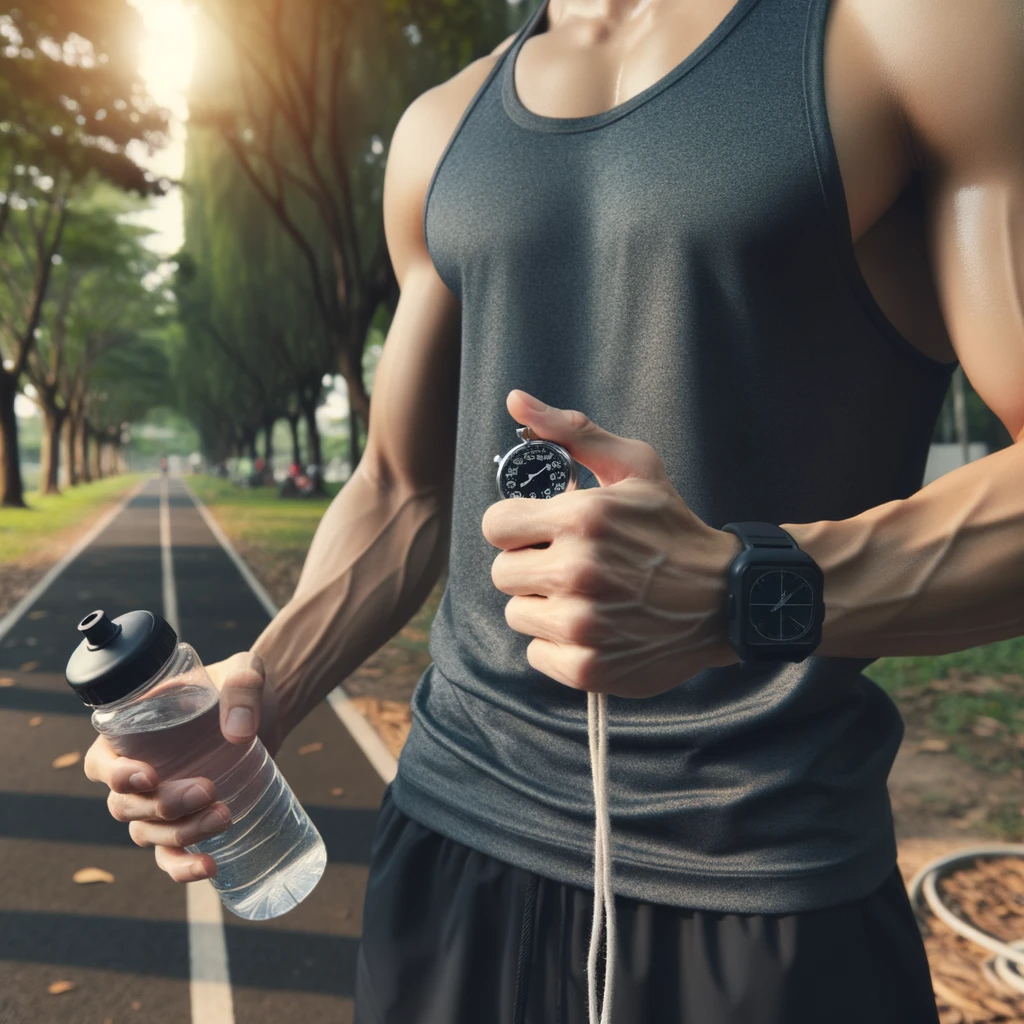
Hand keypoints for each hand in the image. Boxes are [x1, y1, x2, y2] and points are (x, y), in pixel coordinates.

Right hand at [83, 651, 282, 882]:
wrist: (268, 714)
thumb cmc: (243, 688)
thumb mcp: (246, 671)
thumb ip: (243, 687)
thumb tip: (238, 732)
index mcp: (133, 733)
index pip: (101, 762)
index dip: (115, 774)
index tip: (148, 777)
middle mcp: (138, 773)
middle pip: (126, 806)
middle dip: (163, 806)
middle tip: (207, 790)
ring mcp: (161, 803)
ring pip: (148, 834)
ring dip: (181, 834)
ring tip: (225, 816)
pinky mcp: (188, 822)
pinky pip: (171, 857)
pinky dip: (183, 868)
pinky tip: (209, 867)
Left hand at [481, 390, 742, 697]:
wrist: (726, 598)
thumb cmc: (672, 528)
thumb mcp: (634, 466)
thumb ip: (570, 431)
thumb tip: (515, 400)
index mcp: (581, 518)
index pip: (495, 525)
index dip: (518, 526)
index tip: (541, 532)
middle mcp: (577, 571)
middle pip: (502, 572)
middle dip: (531, 565)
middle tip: (569, 565)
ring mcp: (582, 624)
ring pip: (517, 613)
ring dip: (544, 606)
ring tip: (585, 596)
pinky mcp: (587, 667)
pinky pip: (536, 654)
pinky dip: (558, 645)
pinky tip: (593, 627)